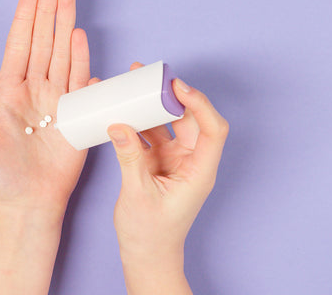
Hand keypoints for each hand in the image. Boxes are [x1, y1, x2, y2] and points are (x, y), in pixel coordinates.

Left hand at [0, 0, 90, 215]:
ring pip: (62, 54)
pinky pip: (79, 81)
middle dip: (47, 11)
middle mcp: (34, 91)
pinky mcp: (76, 114)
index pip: (18, 47)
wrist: (28, 202)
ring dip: (65, 25)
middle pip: (42, 42)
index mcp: (8, 92)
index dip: (24, 19)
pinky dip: (81, 58)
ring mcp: (56, 100)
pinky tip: (79, 37)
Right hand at [106, 62, 228, 293]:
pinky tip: (123, 112)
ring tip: (133, 87)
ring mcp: (174, 161)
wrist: (146, 254)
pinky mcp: (157, 162)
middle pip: (190, 120)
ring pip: (169, 124)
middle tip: (150, 77)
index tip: (176, 87)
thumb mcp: (138, 194)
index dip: (199, 104)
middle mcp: (191, 162)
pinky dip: (138, 123)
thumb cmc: (151, 234)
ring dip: (152, 106)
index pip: (213, 129)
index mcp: (199, 171)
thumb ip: (129, 157)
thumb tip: (118, 125)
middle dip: (172, 96)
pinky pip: (151, 135)